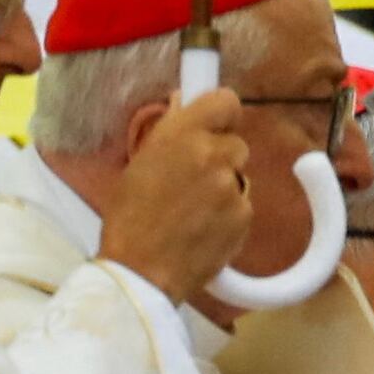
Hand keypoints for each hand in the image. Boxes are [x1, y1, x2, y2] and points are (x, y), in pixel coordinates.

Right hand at [97, 89, 255, 305]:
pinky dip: (228, 216)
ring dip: (224, 188)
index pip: (225, 101)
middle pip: (236, 144)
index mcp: (181, 134)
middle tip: (193, 181)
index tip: (214, 125)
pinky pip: (243, 206)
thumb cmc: (129, 219)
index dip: (221, 114)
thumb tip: (185, 107)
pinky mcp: (244, 216)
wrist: (141, 272)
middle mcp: (212, 154)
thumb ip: (170, 135)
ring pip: (240, 177)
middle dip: (220, 159)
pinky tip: (202, 230)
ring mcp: (232, 186)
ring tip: (192, 213)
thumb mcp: (139, 164)